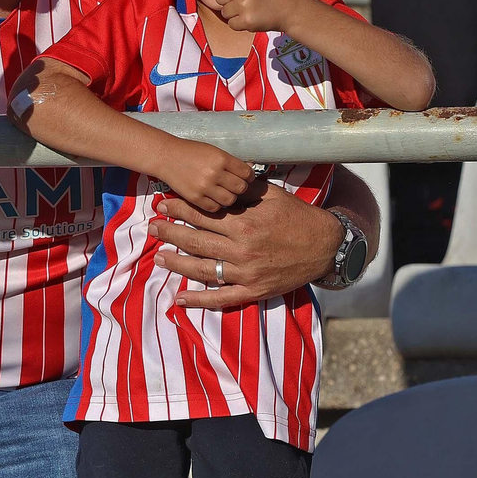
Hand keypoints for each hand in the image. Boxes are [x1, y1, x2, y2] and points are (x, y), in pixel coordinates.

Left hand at [149, 183, 341, 308]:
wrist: (325, 247)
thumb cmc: (297, 217)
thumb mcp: (271, 196)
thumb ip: (243, 189)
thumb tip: (220, 176)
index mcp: (245, 222)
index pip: (203, 214)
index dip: (179, 209)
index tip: (162, 204)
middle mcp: (242, 248)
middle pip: (196, 241)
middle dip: (170, 233)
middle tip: (152, 227)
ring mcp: (246, 272)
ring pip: (202, 269)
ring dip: (176, 263)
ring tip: (158, 257)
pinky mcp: (253, 291)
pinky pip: (221, 298)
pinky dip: (199, 300)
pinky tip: (179, 299)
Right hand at [158, 140, 255, 214]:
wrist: (166, 157)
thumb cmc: (190, 152)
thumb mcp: (213, 151)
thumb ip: (230, 162)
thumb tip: (248, 170)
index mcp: (221, 158)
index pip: (246, 173)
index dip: (247, 176)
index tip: (244, 177)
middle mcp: (214, 173)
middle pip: (240, 188)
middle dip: (239, 187)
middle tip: (233, 185)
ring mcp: (204, 187)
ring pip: (230, 200)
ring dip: (228, 197)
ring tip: (222, 192)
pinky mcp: (195, 198)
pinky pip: (214, 208)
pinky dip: (216, 204)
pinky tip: (212, 197)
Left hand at [212, 0, 304, 32]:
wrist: (289, 7)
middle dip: (230, 1)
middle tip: (246, 0)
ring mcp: (243, 6)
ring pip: (225, 12)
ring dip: (235, 13)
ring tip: (249, 8)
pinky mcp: (246, 20)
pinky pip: (232, 24)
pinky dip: (240, 24)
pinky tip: (251, 17)